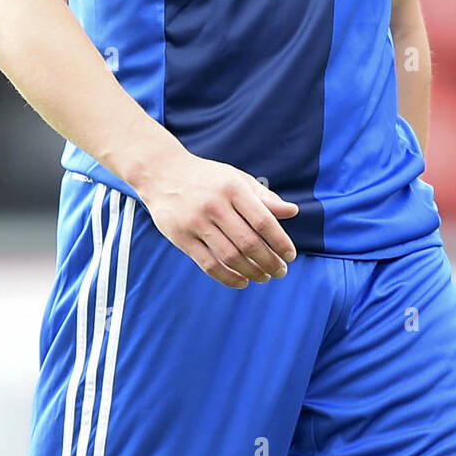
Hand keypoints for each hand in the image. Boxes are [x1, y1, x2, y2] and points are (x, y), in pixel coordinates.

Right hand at [134, 149, 299, 288]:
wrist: (163, 173)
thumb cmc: (207, 178)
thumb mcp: (237, 179)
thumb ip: (264, 197)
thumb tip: (293, 212)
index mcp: (232, 188)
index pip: (263, 221)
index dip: (279, 242)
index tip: (290, 255)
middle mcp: (214, 205)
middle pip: (248, 242)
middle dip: (269, 262)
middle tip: (281, 272)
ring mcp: (196, 222)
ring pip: (230, 256)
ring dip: (252, 272)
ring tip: (264, 277)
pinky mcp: (181, 238)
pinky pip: (208, 265)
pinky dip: (228, 278)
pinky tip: (242, 281)